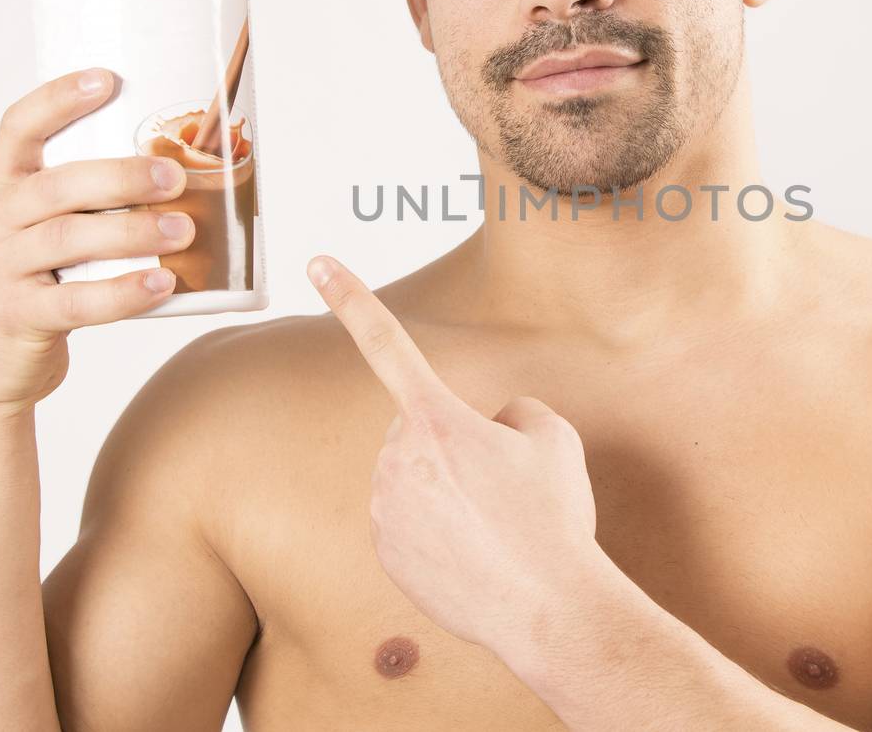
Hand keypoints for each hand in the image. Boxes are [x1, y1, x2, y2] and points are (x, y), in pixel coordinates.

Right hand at [0, 68, 195, 412]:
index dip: (58, 98)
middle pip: (58, 185)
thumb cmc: (35, 287)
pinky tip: (163, 283)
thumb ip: (84, 203)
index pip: (17, 128)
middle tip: (175, 175)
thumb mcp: (39, 234)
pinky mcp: (17, 317)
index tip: (107, 78)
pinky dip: (124, 292)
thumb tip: (181, 166)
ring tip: (185, 229)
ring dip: (133, 231)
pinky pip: (77, 302)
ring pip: (69, 239)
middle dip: (122, 176)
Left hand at [307, 254, 607, 657]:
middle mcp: (398, 459)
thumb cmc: (554, 520)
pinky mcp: (385, 553)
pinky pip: (408, 521)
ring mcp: (386, 510)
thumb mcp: (555, 438)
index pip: (388, 343)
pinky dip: (437, 531)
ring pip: (414, 476)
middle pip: (421, 430)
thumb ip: (514, 411)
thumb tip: (489, 428)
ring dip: (448, 489)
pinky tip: (474, 555)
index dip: (351, 297)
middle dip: (455, 445)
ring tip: (495, 527)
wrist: (548, 610)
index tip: (316, 261)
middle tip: (505, 487)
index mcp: (438, 419)